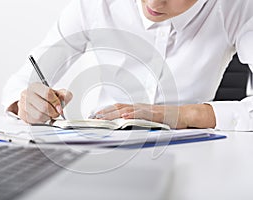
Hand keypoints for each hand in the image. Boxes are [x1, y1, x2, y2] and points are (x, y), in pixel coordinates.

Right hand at [8, 82, 71, 123]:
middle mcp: (26, 94)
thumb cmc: (45, 97)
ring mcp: (22, 104)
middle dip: (53, 112)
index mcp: (35, 86)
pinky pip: (34, 121)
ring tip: (49, 114)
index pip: (47, 93)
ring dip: (47, 117)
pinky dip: (41, 121)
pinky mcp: (21, 114)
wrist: (33, 101)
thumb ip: (63, 95)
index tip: (60, 107)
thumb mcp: (56, 93)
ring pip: (39, 115)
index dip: (56, 102)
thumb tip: (64, 99)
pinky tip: (43, 117)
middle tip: (56, 113)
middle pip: (43, 106)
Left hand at [94, 103, 215, 128]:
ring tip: (103, 117)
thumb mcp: (146, 119)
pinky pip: (142, 114)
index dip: (105, 111)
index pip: (117, 107)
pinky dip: (132, 114)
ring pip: (127, 109)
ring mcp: (147, 109)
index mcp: (136, 108)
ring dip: (114, 113)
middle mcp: (139, 107)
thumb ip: (135, 120)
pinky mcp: (155, 114)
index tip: (94, 115)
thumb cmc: (165, 118)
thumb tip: (121, 124)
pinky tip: (124, 116)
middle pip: (118, 108)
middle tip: (93, 118)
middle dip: (105, 113)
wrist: (182, 115)